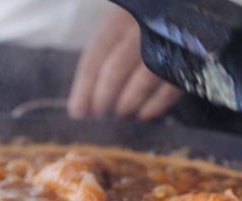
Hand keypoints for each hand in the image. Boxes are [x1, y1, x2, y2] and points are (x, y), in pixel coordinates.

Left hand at [68, 8, 182, 120]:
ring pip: (143, 80)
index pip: (95, 56)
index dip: (84, 88)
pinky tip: (144, 115)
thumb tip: (78, 110)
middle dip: (103, 97)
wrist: (181, 20)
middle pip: (115, 69)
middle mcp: (142, 29)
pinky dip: (155, 106)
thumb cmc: (141, 36)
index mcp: (119, 21)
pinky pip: (169, 88)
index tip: (77, 113)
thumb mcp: (118, 38)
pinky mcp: (188, 60)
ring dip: (128, 103)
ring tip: (121, 114)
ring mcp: (167, 43)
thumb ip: (98, 67)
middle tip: (100, 115)